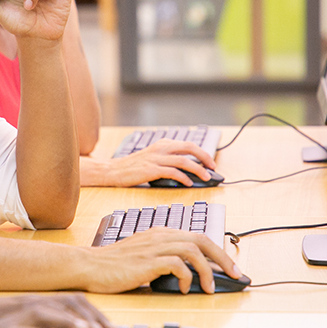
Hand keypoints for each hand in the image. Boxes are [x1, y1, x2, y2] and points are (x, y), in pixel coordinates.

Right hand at [0, 294, 116, 327]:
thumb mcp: (26, 324)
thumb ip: (49, 326)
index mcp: (40, 305)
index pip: (73, 303)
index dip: (95, 315)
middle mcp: (31, 305)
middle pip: (65, 303)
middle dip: (89, 317)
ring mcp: (16, 316)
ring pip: (45, 313)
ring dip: (68, 321)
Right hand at [83, 228, 239, 293]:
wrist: (90, 265)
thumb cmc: (114, 264)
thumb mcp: (143, 254)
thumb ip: (163, 256)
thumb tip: (187, 271)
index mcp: (161, 232)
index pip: (197, 235)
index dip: (217, 250)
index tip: (228, 266)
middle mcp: (161, 236)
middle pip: (202, 239)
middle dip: (223, 257)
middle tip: (235, 274)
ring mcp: (155, 247)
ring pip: (194, 251)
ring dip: (208, 270)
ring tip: (209, 287)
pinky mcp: (148, 261)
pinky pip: (178, 265)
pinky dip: (187, 277)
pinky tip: (184, 288)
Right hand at [99, 140, 217, 186]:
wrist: (113, 170)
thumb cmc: (133, 167)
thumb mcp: (152, 157)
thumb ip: (167, 159)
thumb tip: (188, 169)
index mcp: (162, 144)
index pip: (187, 144)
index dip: (202, 152)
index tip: (210, 162)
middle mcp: (160, 148)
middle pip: (189, 148)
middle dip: (205, 157)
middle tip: (213, 167)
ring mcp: (156, 158)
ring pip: (183, 160)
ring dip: (198, 169)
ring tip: (206, 177)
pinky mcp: (151, 169)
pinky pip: (172, 172)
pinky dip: (183, 177)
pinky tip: (188, 183)